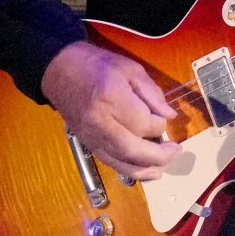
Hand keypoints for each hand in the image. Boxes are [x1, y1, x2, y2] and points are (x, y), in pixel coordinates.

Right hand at [41, 40, 181, 180]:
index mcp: (112, 98)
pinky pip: (109, 161)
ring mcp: (90, 135)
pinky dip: (127, 169)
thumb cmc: (97, 65)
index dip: (160, 124)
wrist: (59, 71)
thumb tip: (169, 116)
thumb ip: (152, 93)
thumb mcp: (131, 69)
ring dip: (144, 169)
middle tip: (176, 152)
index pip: (144, 123)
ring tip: (163, 168)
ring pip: (120, 161)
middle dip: (158, 156)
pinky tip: (143, 170)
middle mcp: (100, 122)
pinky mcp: (86, 142)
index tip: (163, 117)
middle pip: (132, 149)